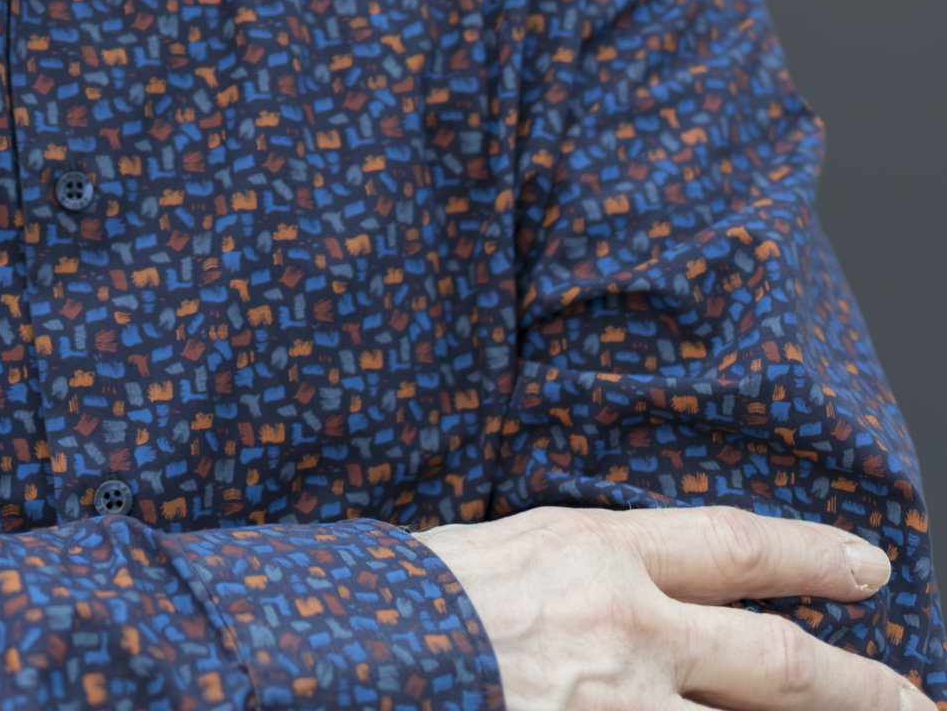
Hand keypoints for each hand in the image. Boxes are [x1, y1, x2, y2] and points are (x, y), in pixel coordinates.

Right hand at [414, 505, 916, 709]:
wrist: (349, 649)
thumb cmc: (410, 596)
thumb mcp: (503, 548)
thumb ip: (578, 568)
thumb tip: (636, 590)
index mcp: (595, 551)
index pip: (730, 544)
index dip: (808, 553)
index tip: (869, 565)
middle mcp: (626, 627)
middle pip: (773, 659)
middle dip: (858, 684)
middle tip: (920, 698)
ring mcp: (617, 706)